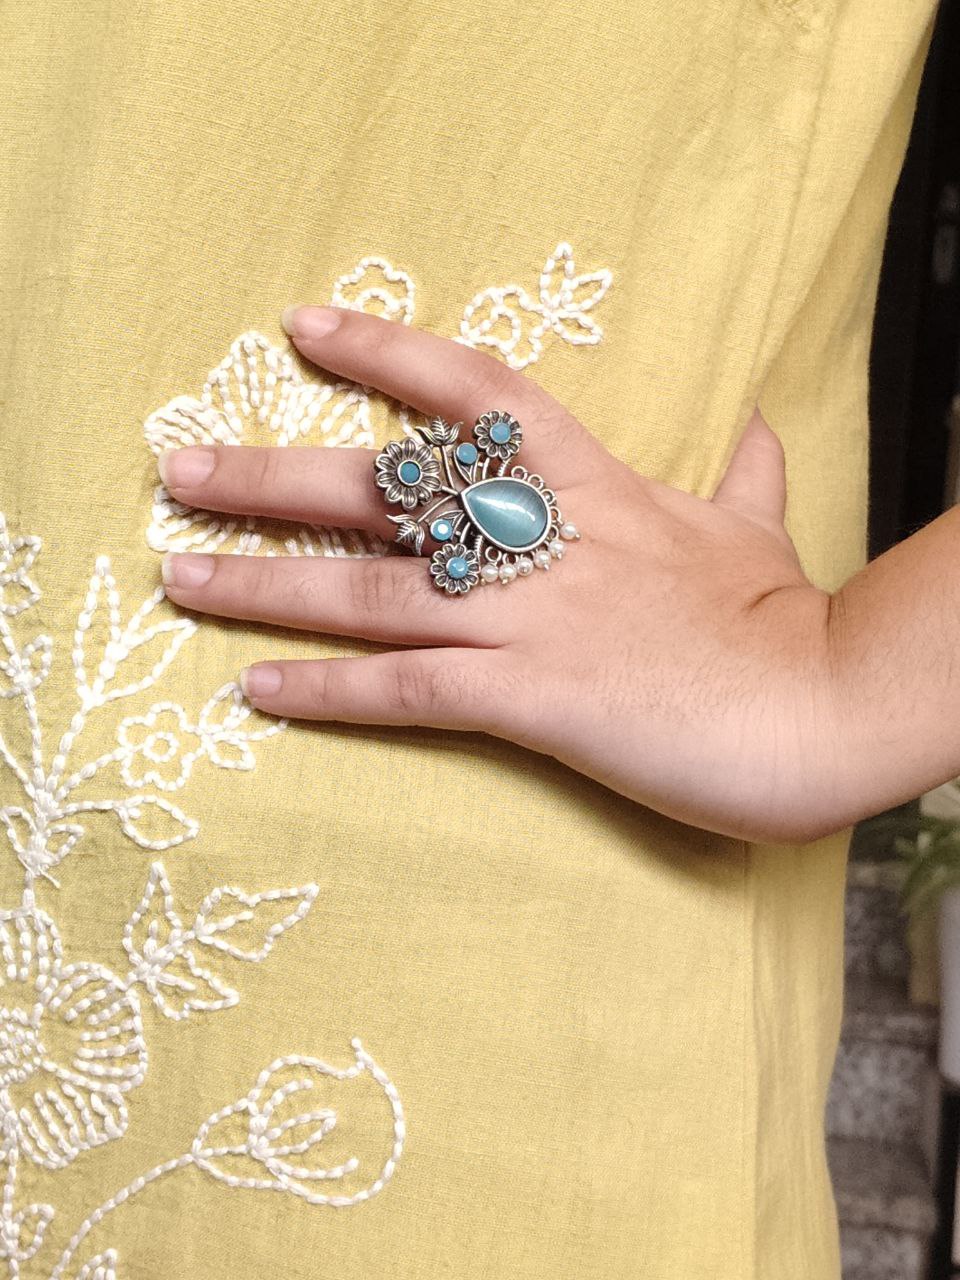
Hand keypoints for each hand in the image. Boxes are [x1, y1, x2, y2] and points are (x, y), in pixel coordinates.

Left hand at [158, 304, 844, 844]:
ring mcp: (528, 619)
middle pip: (384, 491)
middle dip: (273, 477)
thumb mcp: (759, 530)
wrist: (818, 705)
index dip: (385, 352)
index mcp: (591, 485)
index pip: (474, 393)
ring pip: (370, 592)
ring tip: (179, 575)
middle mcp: (540, 539)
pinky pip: (406, 691)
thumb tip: (762, 426)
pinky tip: (259, 690)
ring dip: (264, 583)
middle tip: (181, 469)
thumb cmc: (784, 618)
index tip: (303, 326)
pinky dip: (328, 691)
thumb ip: (745, 477)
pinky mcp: (530, 700)